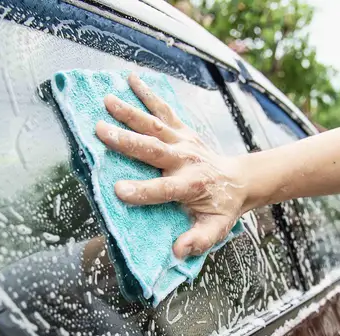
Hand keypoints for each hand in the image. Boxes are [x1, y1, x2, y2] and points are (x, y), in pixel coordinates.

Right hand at [95, 73, 247, 259]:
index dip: (142, 191)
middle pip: (153, 149)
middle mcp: (185, 161)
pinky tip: (131, 79)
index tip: (118, 191)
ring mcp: (183, 142)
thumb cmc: (221, 208)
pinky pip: (163, 110)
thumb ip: (198, 241)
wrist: (239, 180)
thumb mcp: (215, 230)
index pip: (163, 189)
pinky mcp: (182, 131)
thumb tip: (178, 252)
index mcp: (190, 186)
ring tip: (107, 101)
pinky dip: (148, 94)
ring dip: (130, 113)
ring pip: (155, 125)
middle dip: (126, 141)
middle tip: (100, 131)